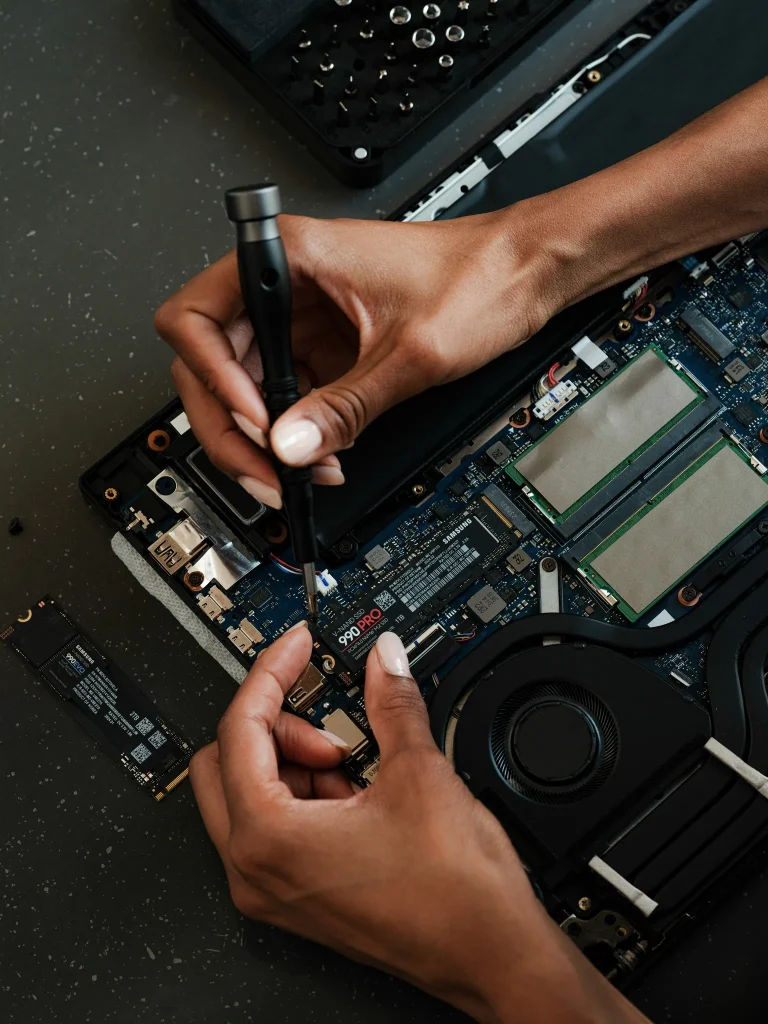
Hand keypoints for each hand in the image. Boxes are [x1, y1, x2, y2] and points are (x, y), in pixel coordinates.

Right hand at [155, 207, 562, 508]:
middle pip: (212, 363)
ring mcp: (303, 319)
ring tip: (302, 471)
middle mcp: (287, 285)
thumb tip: (290, 447)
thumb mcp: (409, 353)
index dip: (213, 378)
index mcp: (292, 257)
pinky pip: (289, 395)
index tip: (256, 419)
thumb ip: (346, 406)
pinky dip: (298, 432)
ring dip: (267, 438)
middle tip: (266, 469)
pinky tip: (322, 455)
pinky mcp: (326, 347)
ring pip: (247, 387)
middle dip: (233, 426)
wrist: (525, 273)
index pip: (196, 318)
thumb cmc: (478, 276)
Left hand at [190, 625, 648, 1023]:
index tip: (298, 646)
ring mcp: (273, 889)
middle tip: (329, 718)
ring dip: (292, 761)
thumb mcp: (419, 773)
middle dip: (274, 724)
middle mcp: (255, 871)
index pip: (240, 728)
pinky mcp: (296, 897)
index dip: (272, 672)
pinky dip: (304, 794)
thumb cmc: (456, 893)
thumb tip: (384, 659)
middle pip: (224, 761)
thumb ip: (390, 702)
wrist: (492, 954)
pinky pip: (273, 827)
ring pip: (246, 794)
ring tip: (355, 762)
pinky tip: (357, 791)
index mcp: (269, 838)